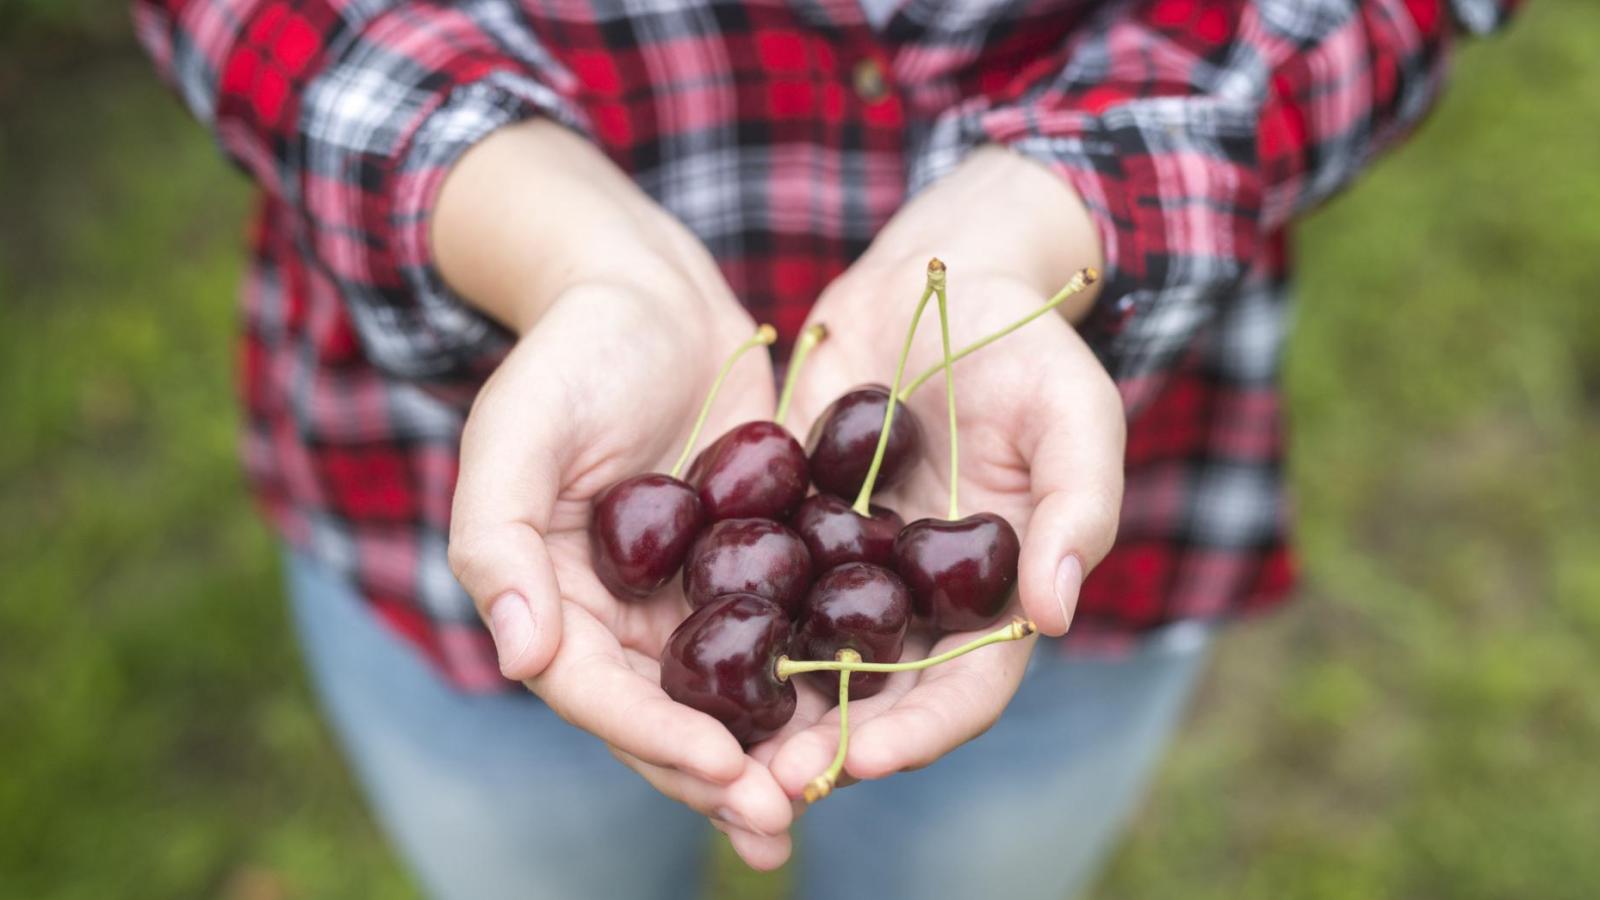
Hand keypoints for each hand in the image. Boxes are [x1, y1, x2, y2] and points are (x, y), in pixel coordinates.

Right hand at [437, 121, 793, 867]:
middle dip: (720, 775)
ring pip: (729, 694)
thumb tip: (520, 656)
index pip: (597, 694)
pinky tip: (863, 713)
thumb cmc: (571, 351)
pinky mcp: (752, 563)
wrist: (649, 290)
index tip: (722, 770)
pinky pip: (782, 634)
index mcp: (553, 599)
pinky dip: (814, 679)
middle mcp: (619, 616)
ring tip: (824, 791)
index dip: (655, 739)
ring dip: (772, 750)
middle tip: (781, 816)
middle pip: (666, 717)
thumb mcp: (516, 431)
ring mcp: (687, 595)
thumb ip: (497, 540)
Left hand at [769, 147, 1124, 793]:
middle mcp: (918, 599)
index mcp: (994, 596)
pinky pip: (756, 584)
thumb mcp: (1073, 414)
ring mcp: (851, 566)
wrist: (939, 278)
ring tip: (710, 743)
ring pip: (806, 657)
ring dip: (764, 708)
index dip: (921, 732)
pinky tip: (675, 649)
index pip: (966, 689)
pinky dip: (725, 624)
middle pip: (876, 697)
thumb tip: (1055, 615)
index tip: (861, 756)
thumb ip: (1076, 508)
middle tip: (765, 784)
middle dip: (826, 746)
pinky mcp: (792, 525)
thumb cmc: (1026, 344)